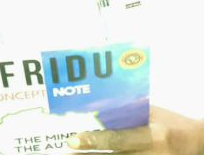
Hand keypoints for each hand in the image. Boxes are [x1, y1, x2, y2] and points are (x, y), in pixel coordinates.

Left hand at [68, 106, 203, 153]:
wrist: (199, 144)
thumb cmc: (172, 124)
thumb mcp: (154, 115)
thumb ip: (129, 113)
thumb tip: (98, 110)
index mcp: (153, 136)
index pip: (118, 139)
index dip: (94, 141)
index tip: (73, 140)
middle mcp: (152, 153)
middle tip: (69, 152)